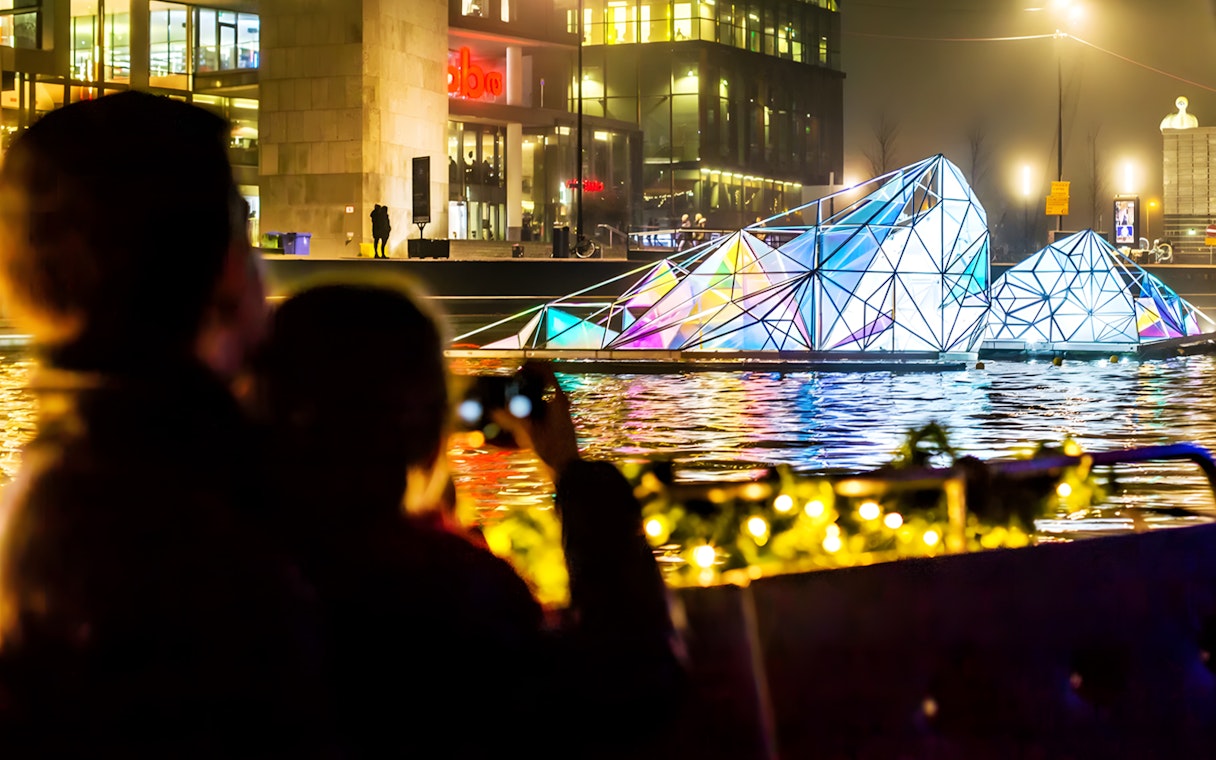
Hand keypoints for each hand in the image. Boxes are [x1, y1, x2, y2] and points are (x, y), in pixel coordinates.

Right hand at [490, 362, 579, 478]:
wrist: (568, 469)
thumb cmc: (553, 449)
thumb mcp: (528, 432)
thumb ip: (510, 419)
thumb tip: (494, 410)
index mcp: (557, 399)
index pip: (546, 370)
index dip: (531, 366)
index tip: (518, 368)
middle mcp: (559, 403)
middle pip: (541, 384)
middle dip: (524, 384)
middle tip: (509, 386)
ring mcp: (558, 413)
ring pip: (540, 398)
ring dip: (525, 398)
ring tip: (508, 404)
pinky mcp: (555, 423)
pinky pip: (540, 410)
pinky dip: (528, 411)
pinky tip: (516, 421)